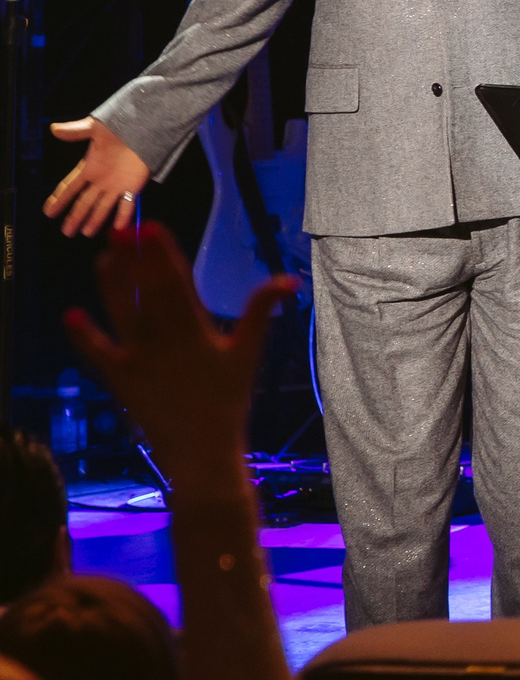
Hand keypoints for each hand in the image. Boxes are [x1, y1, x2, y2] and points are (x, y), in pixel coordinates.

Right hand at [43, 117, 148, 237]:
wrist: (145, 129)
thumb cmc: (119, 127)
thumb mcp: (95, 128)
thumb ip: (76, 131)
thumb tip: (54, 128)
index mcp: (89, 167)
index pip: (70, 187)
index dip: (59, 199)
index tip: (48, 212)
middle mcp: (101, 180)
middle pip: (84, 202)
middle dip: (75, 217)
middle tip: (66, 231)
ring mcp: (117, 184)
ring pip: (103, 207)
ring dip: (95, 220)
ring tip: (86, 233)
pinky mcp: (133, 185)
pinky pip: (128, 204)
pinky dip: (123, 215)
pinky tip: (118, 226)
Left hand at [62, 222, 294, 488]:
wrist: (201, 452)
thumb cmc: (228, 401)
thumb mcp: (248, 354)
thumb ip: (261, 312)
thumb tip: (288, 280)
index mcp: (195, 333)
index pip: (175, 284)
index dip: (162, 255)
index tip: (152, 228)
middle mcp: (163, 343)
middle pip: (144, 293)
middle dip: (133, 259)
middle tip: (122, 229)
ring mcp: (138, 361)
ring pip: (120, 314)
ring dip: (110, 284)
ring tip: (104, 256)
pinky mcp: (120, 379)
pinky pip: (98, 354)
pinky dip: (84, 336)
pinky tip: (71, 315)